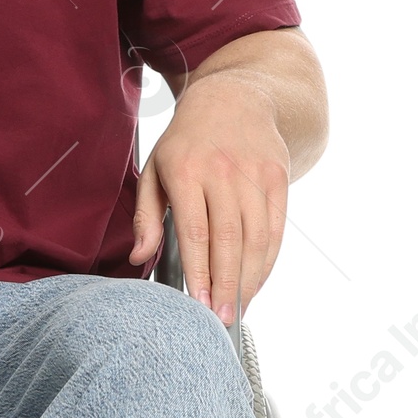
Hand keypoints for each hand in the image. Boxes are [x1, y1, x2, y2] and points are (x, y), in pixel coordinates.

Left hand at [129, 72, 289, 323]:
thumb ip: (146, 216)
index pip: (195, 231)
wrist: (235, 98)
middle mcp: (223, 172)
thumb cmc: (187, 142)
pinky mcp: (278, 177)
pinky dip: (268, 260)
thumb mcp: (154, 169)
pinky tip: (256, 282)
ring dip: (249, 278)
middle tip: (221, 319)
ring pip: (256, 237)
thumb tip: (139, 257)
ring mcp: (255, 174)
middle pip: (229, 239)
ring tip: (238, 308)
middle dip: (225, 284)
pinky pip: (276, 228)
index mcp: (186, 170)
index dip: (198, 270)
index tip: (197, 303)